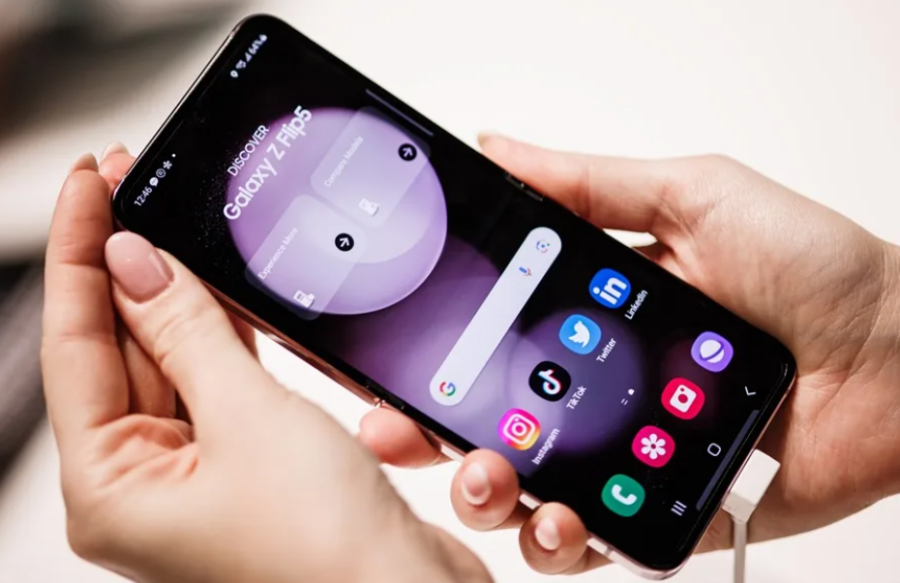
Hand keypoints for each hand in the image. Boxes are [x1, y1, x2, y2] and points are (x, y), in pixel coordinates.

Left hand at [43, 148, 490, 582]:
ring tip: (173, 220)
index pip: (72, 344)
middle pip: (117, 348)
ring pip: (170, 360)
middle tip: (134, 183)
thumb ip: (185, 332)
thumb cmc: (328, 551)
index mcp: (110, 490)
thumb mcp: (248, 416)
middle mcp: (142, 484)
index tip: (91, 184)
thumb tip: (134, 261)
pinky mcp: (244, 462)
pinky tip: (216, 286)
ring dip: (175, 296)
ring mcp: (195, 473)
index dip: (79, 254)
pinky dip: (218, 335)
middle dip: (126, 265)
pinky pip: (216, 381)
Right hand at [359, 135, 899, 573]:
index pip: (489, 344)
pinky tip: (564, 523)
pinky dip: (565, 545)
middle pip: (491, 425)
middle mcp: (597, 391)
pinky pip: (596, 543)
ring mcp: (625, 457)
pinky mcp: (663, 513)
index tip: (383, 372)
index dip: (430, 360)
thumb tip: (499, 148)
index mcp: (590, 321)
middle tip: (408, 436)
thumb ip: (592, 182)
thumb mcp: (695, 197)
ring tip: (491, 482)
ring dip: (491, 498)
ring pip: (529, 494)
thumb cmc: (813, 267)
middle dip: (435, 438)